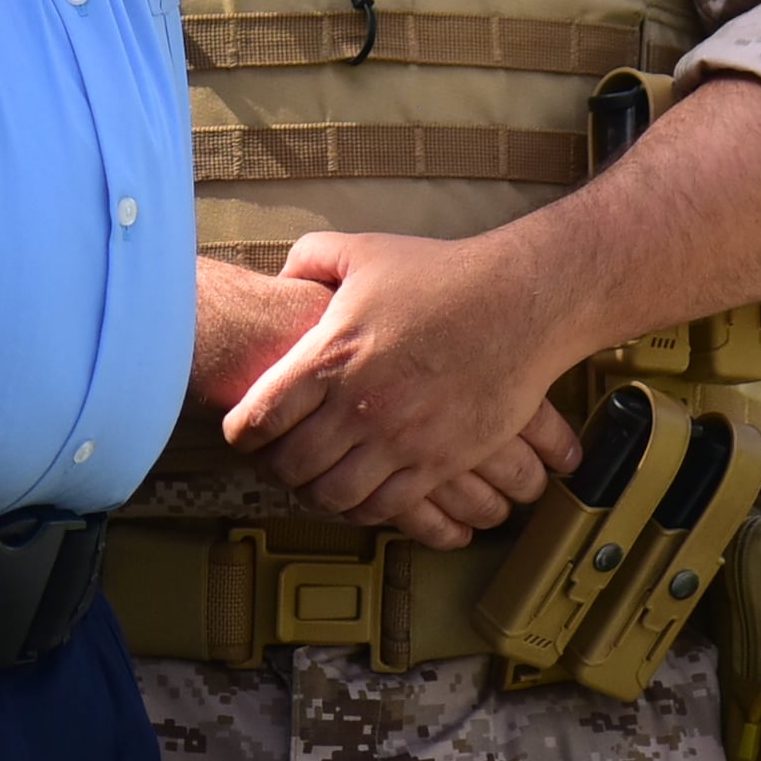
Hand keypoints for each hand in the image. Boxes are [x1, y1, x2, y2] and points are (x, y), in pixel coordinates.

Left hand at [216, 232, 588, 548]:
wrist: (520, 303)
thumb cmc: (441, 275)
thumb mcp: (363, 251)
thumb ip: (311, 259)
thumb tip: (281, 279)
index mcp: (330, 355)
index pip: (259, 416)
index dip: (241, 433)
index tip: (242, 435)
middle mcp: (358, 405)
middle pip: (291, 466)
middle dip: (275, 470)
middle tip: (277, 463)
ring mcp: (400, 439)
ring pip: (334, 496)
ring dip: (316, 495)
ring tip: (317, 481)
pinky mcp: (439, 462)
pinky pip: (386, 507)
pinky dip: (365, 508)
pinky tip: (362, 493)